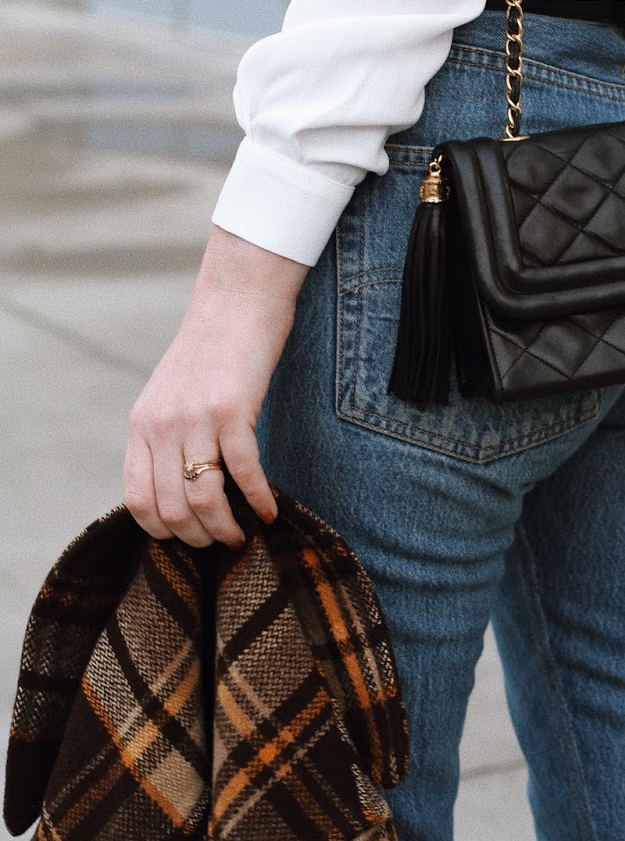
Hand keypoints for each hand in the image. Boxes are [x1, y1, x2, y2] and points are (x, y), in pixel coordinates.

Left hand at [123, 226, 310, 548]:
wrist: (239, 299)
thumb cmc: (214, 348)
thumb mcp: (172, 392)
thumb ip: (167, 434)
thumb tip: (181, 485)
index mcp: (142, 424)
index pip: (137, 500)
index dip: (162, 531)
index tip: (189, 536)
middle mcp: (162, 426)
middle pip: (171, 508)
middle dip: (198, 537)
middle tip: (223, 541)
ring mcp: (196, 419)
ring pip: (203, 499)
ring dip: (225, 528)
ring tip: (243, 534)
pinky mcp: (233, 410)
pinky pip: (243, 472)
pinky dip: (259, 499)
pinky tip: (271, 510)